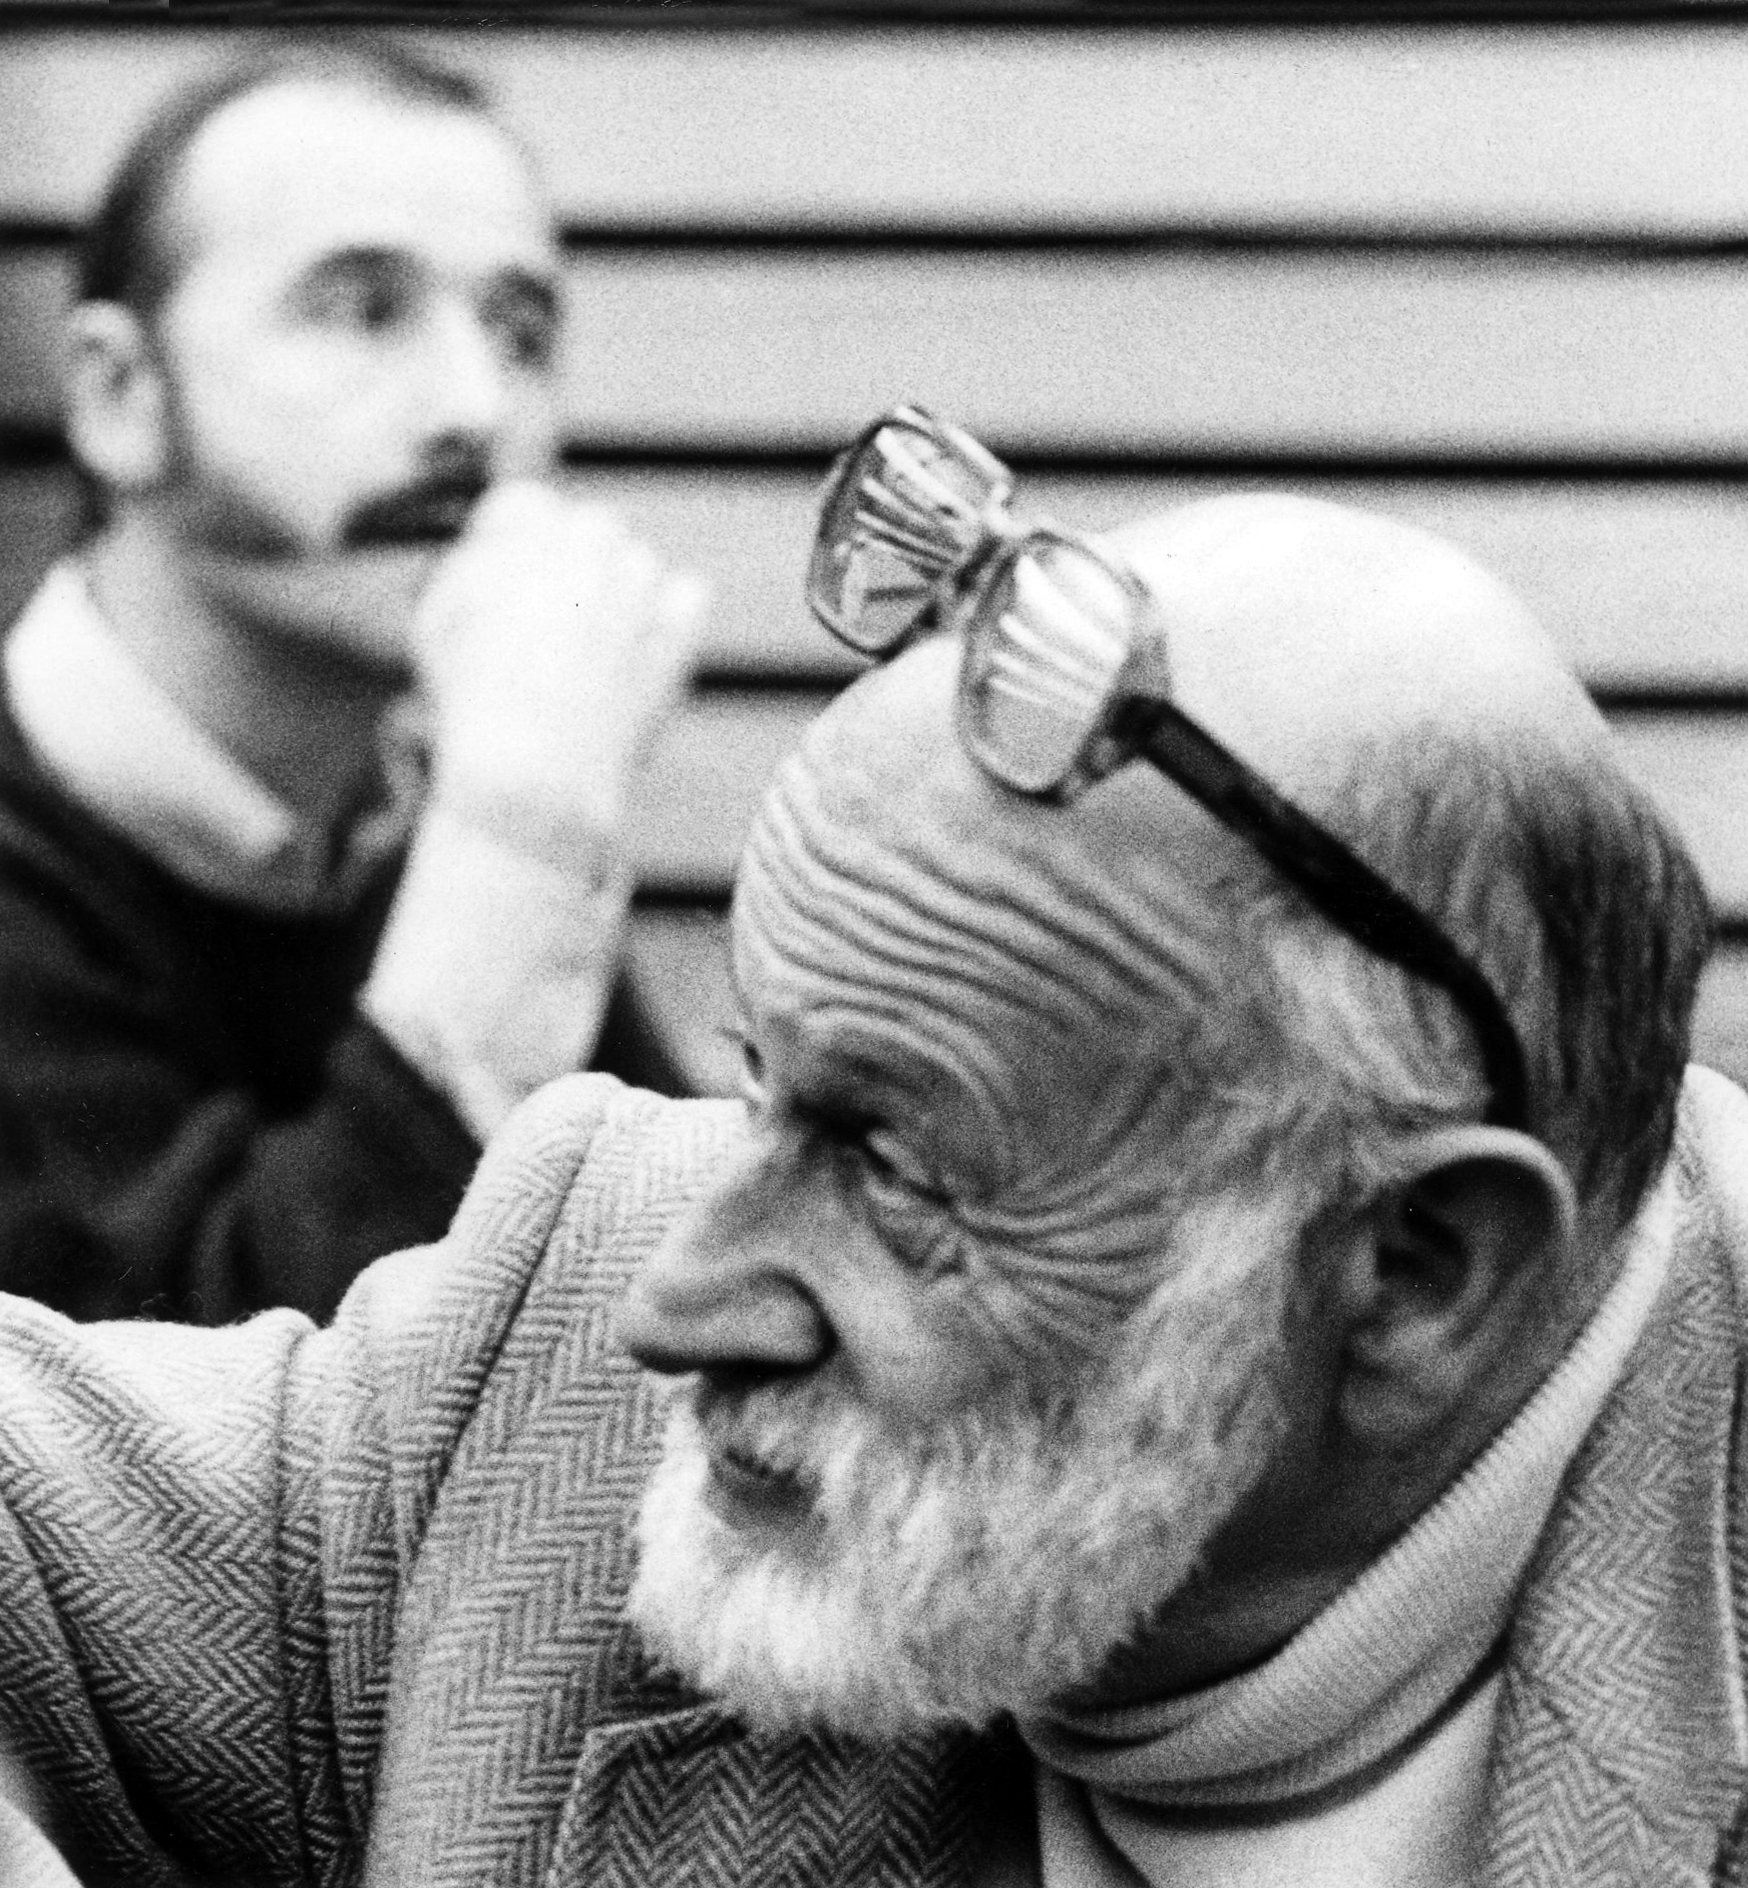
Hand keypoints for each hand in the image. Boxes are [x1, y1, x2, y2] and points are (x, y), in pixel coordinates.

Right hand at [412, 481, 708, 855]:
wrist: (532, 769)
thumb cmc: (473, 702)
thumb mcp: (438, 624)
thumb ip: (469, 569)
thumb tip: (497, 552)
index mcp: (522, 527)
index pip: (528, 506)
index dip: (518, 547)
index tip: (515, 586)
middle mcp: (585, 541)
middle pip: (592, 529)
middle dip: (577, 567)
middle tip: (558, 625)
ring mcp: (637, 583)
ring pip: (639, 565)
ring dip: (621, 596)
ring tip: (591, 658)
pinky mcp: (676, 627)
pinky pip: (689, 594)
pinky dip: (670, 616)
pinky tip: (640, 654)